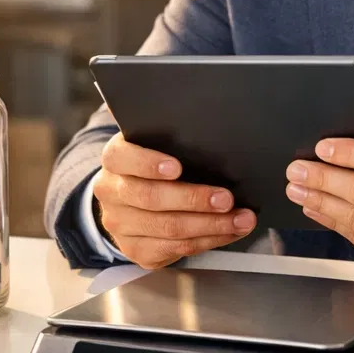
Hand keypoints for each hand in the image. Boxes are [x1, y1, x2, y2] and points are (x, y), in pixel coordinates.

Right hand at [94, 132, 255, 268]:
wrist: (130, 200)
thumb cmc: (153, 164)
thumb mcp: (153, 142)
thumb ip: (163, 127)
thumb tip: (185, 103)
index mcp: (115, 159)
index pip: (123, 157)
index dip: (149, 163)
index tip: (177, 167)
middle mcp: (112, 193)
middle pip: (151, 198)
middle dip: (194, 199)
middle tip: (226, 198)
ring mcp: (121, 225)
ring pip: (168, 228)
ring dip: (211, 225)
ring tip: (241, 219)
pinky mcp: (137, 249)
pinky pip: (176, 249)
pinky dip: (209, 240)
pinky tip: (229, 231)